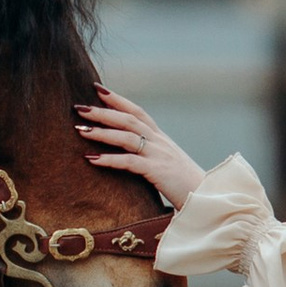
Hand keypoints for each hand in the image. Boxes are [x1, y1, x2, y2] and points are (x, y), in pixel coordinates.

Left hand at [76, 84, 203, 213]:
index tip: (97, 88)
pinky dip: (109, 159)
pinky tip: (91, 159)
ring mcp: (159, 155)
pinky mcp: (157, 171)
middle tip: (78, 107)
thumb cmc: (185, 185)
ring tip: (79, 130)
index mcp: (161, 138)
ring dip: (101, 132)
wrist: (208, 198)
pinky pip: (129, 162)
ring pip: (126, 136)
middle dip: (103, 111)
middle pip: (128, 119)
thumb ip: (150, 156)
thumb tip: (130, 155)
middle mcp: (159, 142)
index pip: (137, 111)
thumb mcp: (167, 164)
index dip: (118, 99)